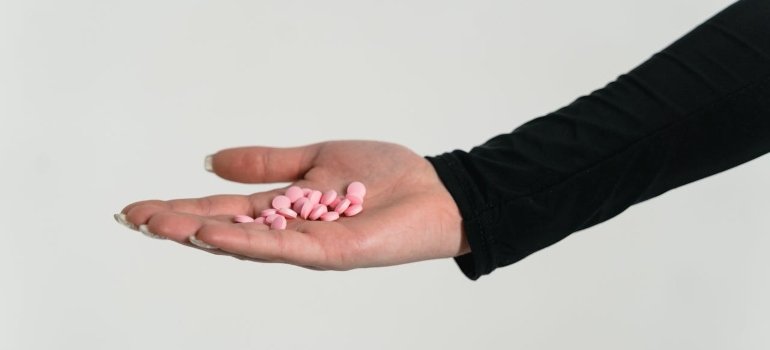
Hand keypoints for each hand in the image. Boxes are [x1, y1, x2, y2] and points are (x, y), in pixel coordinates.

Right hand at [117, 140, 468, 269]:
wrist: (433, 192)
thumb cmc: (383, 177)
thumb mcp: (316, 159)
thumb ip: (268, 164)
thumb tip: (211, 161)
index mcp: (284, 207)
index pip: (224, 207)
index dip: (182, 206)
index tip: (140, 207)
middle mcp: (288, 231)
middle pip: (225, 228)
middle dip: (179, 224)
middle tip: (134, 219)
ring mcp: (307, 245)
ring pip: (245, 242)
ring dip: (201, 234)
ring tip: (160, 226)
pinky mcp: (330, 253)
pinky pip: (282, 246)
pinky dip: (246, 240)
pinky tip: (215, 233)